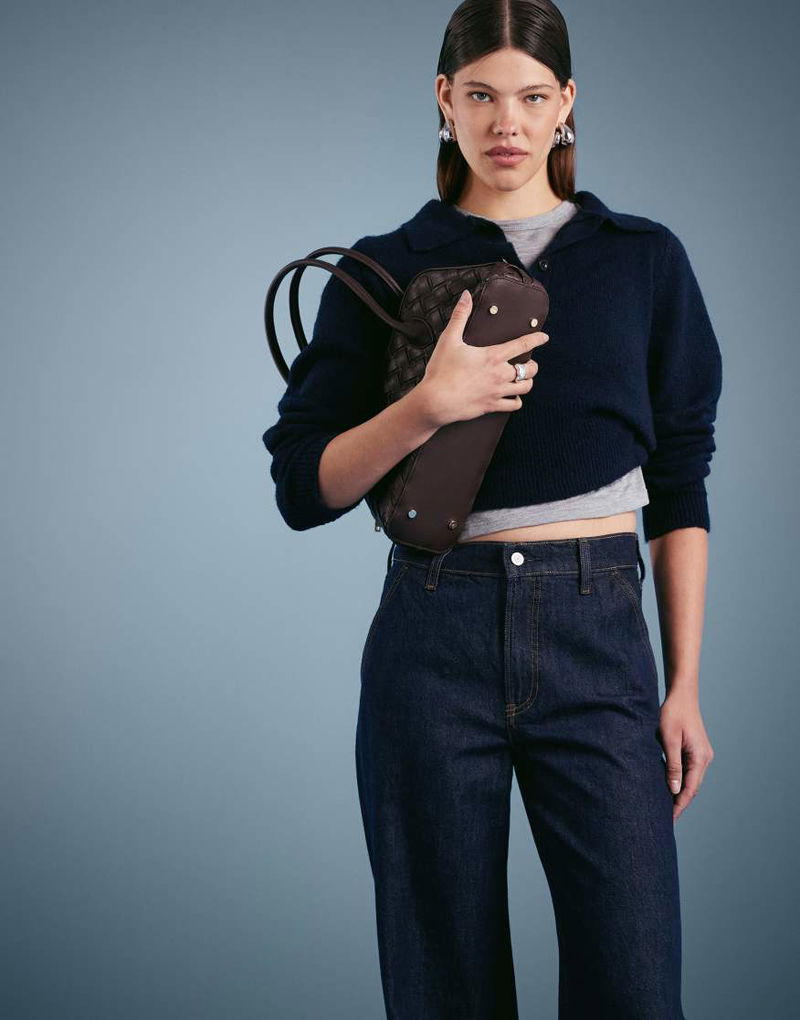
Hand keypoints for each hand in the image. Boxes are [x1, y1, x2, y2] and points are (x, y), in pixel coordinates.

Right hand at [416, 288, 549, 428]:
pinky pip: (514, 405)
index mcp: (492, 356)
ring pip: (525, 387)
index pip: (522, 345)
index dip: (536, 339)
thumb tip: (466, 295)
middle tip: (530, 363)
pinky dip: (517, 400)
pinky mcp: (492, 406)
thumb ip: (460, 316)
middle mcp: (500, 374)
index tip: (545, 337)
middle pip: (529, 369)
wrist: (435, 401)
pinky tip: (514, 397)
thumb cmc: (441, 371)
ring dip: (527, 382)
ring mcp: (497, 391)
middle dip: (533, 365)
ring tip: (523, 379)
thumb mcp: (449, 340)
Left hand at [658, 688, 714, 821]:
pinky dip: (680, 781)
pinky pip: (688, 771)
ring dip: (679, 793)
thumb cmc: (672, 713)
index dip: (679, 805)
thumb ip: (672, 765)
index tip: (669, 819)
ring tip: (665, 807)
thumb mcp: (668, 740)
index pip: (690, 789)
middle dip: (679, 803)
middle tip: (665, 818)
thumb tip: (674, 790)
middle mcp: (705, 758)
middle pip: (692, 787)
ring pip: (691, 780)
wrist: (681, 695)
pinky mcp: (695, 750)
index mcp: (700, 758)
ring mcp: (702, 754)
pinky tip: (669, 787)